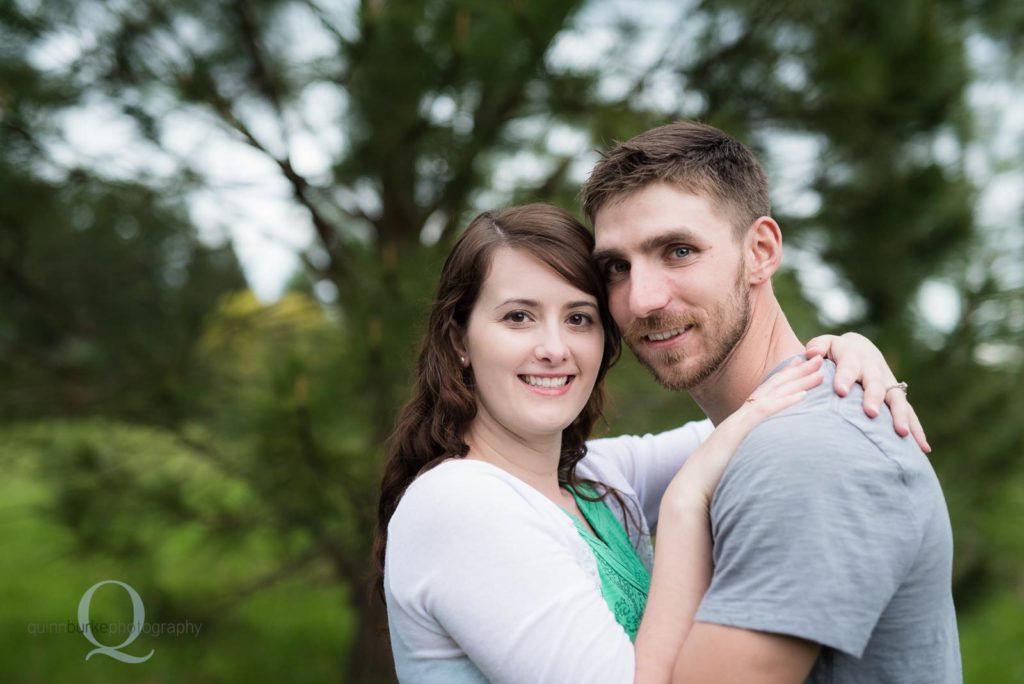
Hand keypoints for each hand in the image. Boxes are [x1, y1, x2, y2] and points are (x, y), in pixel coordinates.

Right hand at [663, 356, 823, 511]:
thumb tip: (764, 458)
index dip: (784, 378)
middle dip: (796, 372)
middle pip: (771, 388)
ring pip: (772, 395)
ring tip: (819, 371)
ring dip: (797, 381)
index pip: (765, 394)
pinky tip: (804, 395)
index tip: (800, 365)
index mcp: (740, 423)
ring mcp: (739, 422)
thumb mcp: (736, 460)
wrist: (693, 488)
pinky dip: (785, 402)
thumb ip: (751, 453)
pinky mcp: (738, 432)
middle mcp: (740, 417)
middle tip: (817, 358)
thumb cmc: (713, 480)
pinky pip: (765, 412)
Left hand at [805, 333, 929, 452]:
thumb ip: (817, 348)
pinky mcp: (897, 395)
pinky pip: (909, 412)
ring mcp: (888, 382)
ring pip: (896, 398)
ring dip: (900, 415)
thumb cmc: (834, 351)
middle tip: (871, 413)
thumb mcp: (824, 345)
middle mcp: (874, 368)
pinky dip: (917, 429)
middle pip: (875, 382)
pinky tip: (923, 448)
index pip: (849, 366)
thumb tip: (812, 354)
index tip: (841, 391)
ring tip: (901, 433)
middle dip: (874, 397)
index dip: (845, 377)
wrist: (860, 348)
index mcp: (853, 355)